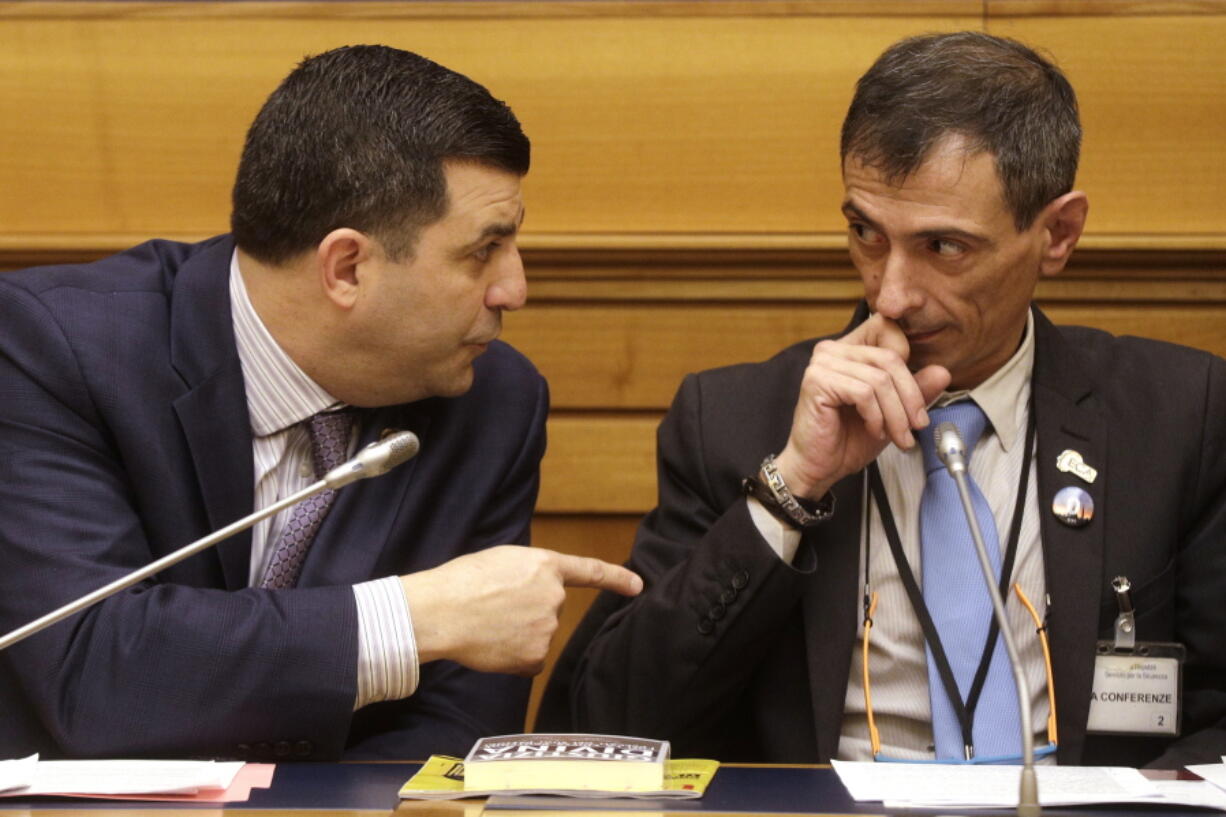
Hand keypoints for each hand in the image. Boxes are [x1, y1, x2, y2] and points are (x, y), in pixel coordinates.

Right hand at [399, 546, 641, 674]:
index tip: (638, 585)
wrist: (441, 611)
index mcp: (545, 565)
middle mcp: (554, 596)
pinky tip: (492, 646)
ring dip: (517, 634)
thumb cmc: (461, 582)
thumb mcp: (502, 561)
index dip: (616, 578)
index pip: (590, 571)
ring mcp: (548, 628)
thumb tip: (531, 595)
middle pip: (549, 609)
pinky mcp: (536, 656)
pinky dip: (512, 658)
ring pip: (537, 635)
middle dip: (526, 612)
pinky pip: (529, 660)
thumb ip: (528, 575)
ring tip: (486, 624)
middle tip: (493, 609)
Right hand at [774, 313, 950, 497]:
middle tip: (917, 425)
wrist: (819, 467)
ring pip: (880, 379)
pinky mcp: (817, 381)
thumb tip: (943, 372)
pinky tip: (873, 430)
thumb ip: (916, 390)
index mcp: (850, 349)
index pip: (888, 331)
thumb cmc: (848, 439)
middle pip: (890, 358)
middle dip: (910, 397)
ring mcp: (822, 363)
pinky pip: (863, 393)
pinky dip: (876, 417)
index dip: (911, 363)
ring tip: (896, 436)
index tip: (916, 402)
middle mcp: (832, 349)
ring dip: (895, 414)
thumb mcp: (893, 413)